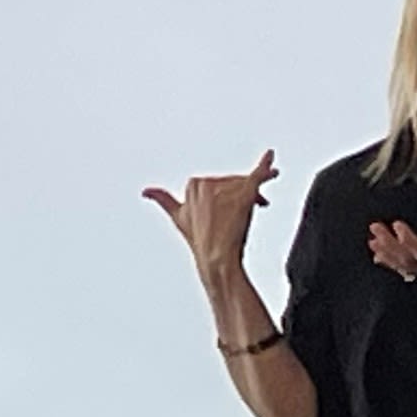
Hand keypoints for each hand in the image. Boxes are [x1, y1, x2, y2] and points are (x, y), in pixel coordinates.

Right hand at [144, 150, 277, 281]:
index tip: (227, 209)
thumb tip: (146, 191)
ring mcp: (226, 188)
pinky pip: (258, 174)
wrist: (216, 259)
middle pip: (233, 182)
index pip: (216, 182)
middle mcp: (208, 184)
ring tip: (259, 204)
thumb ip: (162, 199)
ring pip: (246, 183)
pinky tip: (271, 157)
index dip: (224, 195)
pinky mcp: (244, 193)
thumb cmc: (200, 241)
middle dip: (239, 194)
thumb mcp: (178, 217)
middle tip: (244, 212)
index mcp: (193, 185)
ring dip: (253, 193)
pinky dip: (266, 164)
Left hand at [369, 196, 416, 291]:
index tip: (396, 224)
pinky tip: (380, 257)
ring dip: (388, 254)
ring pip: (407, 267)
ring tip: (372, 241)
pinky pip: (411, 270)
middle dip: (389, 245)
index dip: (407, 240)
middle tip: (374, 228)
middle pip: (409, 259)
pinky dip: (394, 263)